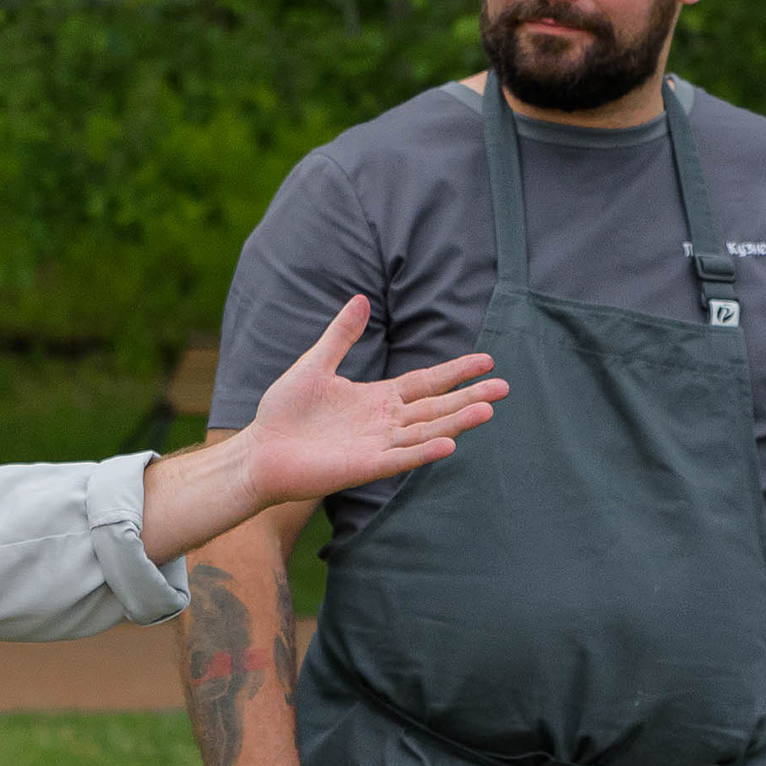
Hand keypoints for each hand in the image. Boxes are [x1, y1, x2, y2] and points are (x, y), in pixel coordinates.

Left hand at [238, 297, 504, 507]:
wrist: (260, 450)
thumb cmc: (284, 412)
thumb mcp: (315, 364)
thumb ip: (341, 336)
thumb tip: (361, 298)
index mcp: (377, 398)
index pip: (426, 383)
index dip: (455, 372)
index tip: (487, 360)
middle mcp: (384, 423)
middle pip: (435, 407)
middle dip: (469, 397)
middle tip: (505, 387)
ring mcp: (377, 445)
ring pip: (425, 432)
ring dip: (456, 422)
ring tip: (488, 410)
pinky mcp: (363, 467)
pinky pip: (400, 458)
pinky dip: (424, 451)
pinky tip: (449, 443)